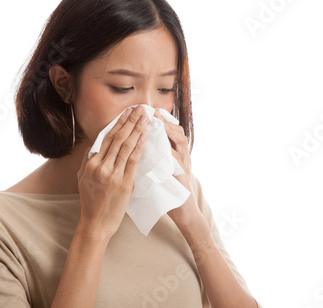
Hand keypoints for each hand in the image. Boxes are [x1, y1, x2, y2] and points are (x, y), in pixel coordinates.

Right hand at [77, 105, 148, 239]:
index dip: (118, 123)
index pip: (106, 138)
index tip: (127, 112)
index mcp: (90, 163)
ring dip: (137, 130)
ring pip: (125, 146)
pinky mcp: (123, 183)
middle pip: (116, 138)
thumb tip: (95, 145)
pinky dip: (139, 146)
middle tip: (139, 109)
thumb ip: (89, 161)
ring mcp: (111, 174)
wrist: (96, 224)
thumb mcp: (84, 178)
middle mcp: (99, 166)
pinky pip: (133, 160)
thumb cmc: (92, 202)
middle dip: (129, 121)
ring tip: (145, 118)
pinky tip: (145, 136)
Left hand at [154, 108, 202, 228]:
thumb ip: (154, 158)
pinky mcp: (184, 178)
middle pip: (178, 133)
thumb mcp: (161, 171)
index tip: (149, 111)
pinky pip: (179, 162)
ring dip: (170, 133)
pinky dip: (171, 154)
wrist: (183, 212)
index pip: (170, 132)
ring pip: (181, 144)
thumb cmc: (168, 191)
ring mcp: (185, 166)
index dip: (161, 121)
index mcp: (175, 155)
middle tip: (154, 113)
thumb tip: (137, 147)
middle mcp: (183, 157)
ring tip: (159, 124)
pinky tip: (163, 148)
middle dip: (166, 122)